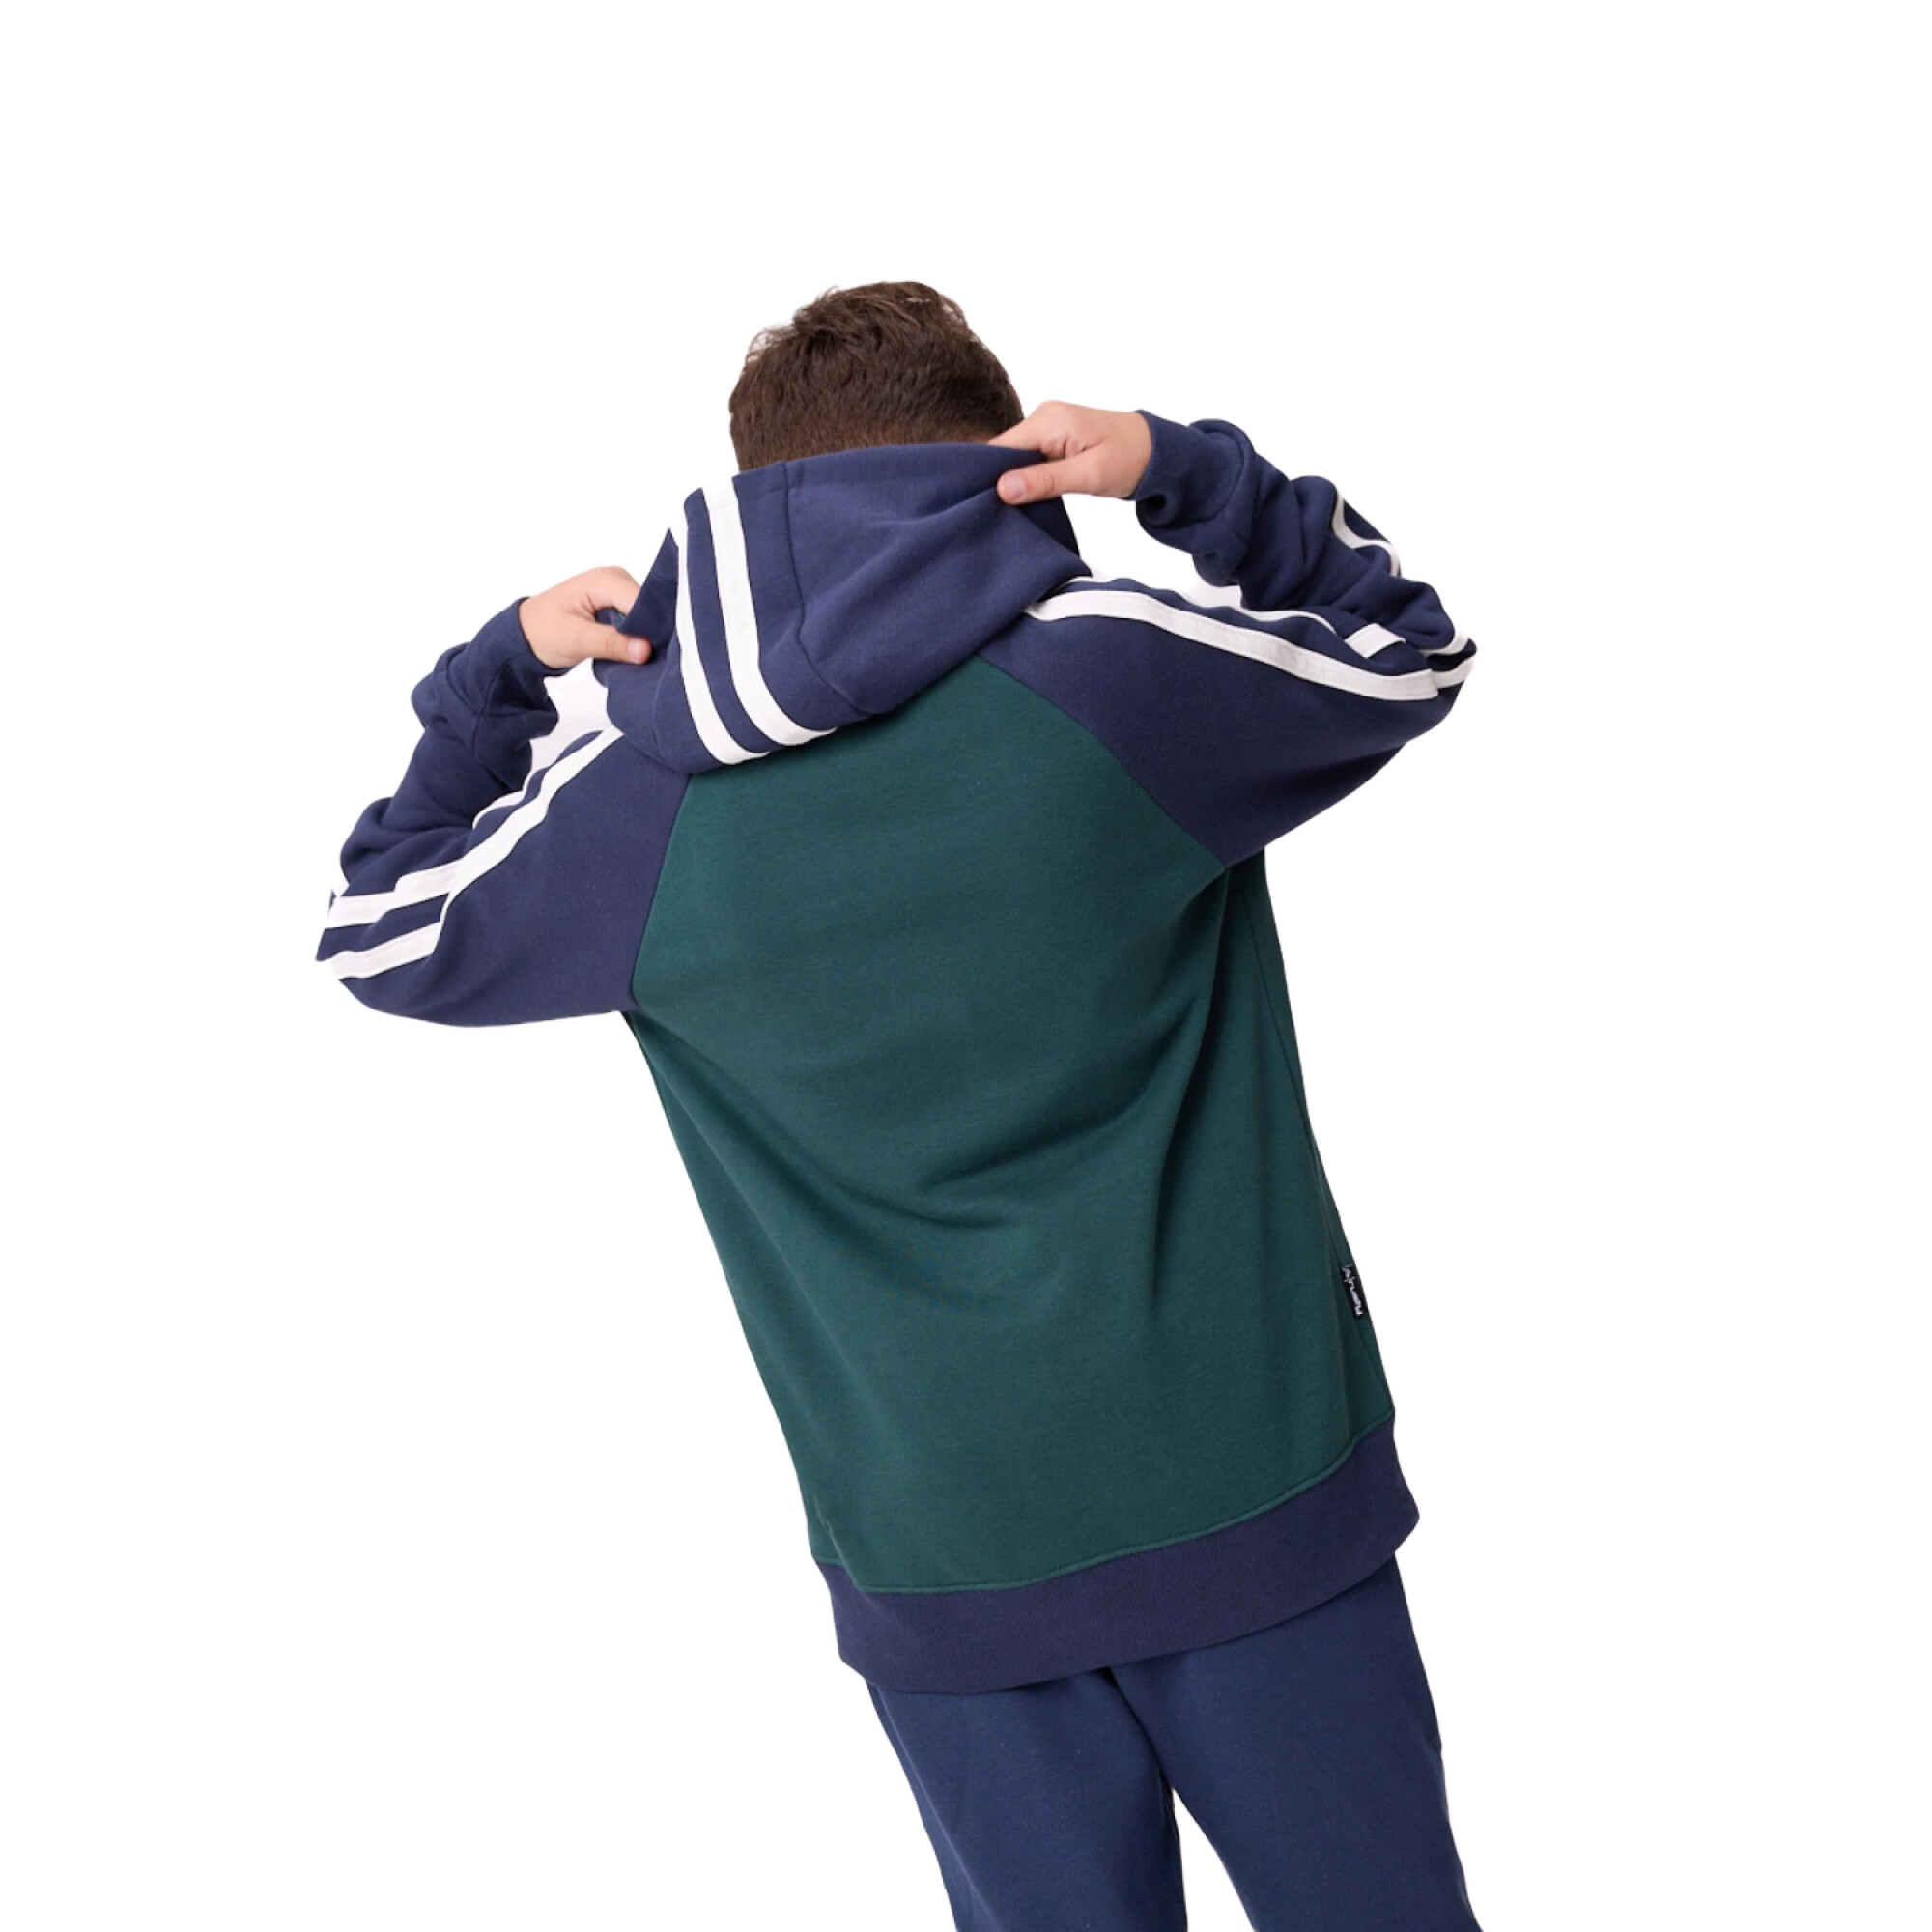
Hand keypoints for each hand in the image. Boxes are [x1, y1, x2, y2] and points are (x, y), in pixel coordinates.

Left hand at [518, 567, 653, 669]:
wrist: (527, 634)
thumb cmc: (544, 631)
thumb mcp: (576, 639)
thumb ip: (611, 643)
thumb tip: (645, 649)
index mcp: (603, 580)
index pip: (642, 601)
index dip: (650, 627)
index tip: (650, 652)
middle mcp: (615, 579)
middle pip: (649, 607)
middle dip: (648, 634)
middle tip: (642, 657)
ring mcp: (618, 591)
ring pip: (647, 616)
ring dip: (643, 637)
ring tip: (633, 655)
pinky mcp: (619, 604)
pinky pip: (639, 621)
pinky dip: (637, 637)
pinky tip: (630, 650)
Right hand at [990, 403, 1152, 504]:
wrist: (1158, 451)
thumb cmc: (1130, 459)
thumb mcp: (1089, 475)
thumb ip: (1045, 481)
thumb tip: (1002, 488)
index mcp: (1049, 420)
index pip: (1000, 449)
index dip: (990, 477)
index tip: (987, 506)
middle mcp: (1044, 417)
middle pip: (1005, 453)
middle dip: (1003, 482)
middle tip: (1004, 513)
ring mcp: (1049, 426)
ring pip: (1016, 458)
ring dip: (1017, 482)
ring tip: (1018, 508)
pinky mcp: (1055, 438)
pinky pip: (1030, 458)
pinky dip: (1030, 478)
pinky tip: (1032, 497)